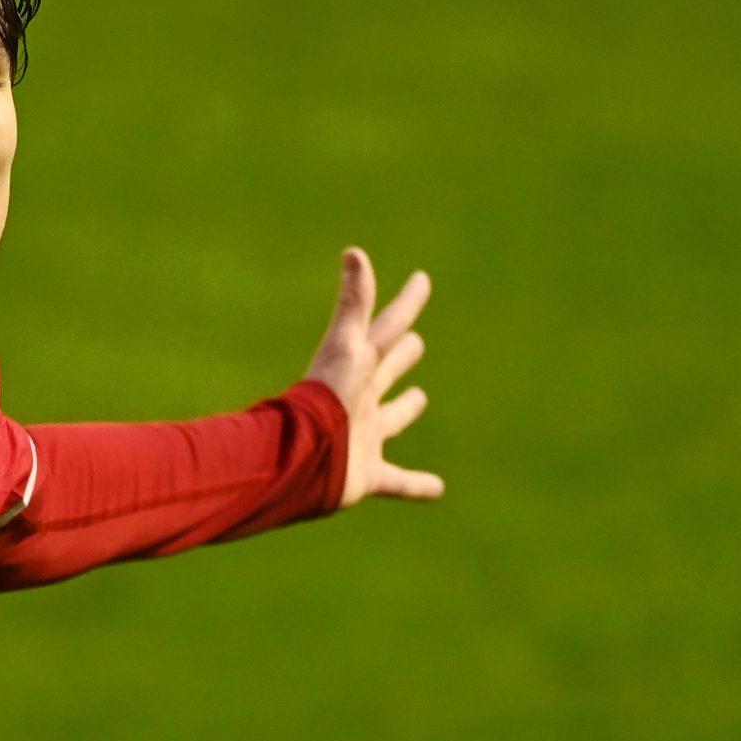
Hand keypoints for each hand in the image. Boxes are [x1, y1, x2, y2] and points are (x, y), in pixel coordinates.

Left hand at [304, 246, 444, 506]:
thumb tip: (354, 251)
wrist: (302, 459)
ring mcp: (363, 437)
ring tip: (420, 398)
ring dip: (405, 409)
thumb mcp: (346, 346)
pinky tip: (438, 489)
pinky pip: (399, 481)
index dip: (405, 304)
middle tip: (415, 342)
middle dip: (399, 356)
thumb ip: (354, 303)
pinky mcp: (368, 475)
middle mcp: (360, 399)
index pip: (386, 328)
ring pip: (390, 419)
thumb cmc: (325, 398)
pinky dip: (418, 485)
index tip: (421, 280)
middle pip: (385, 370)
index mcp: (358, 367)